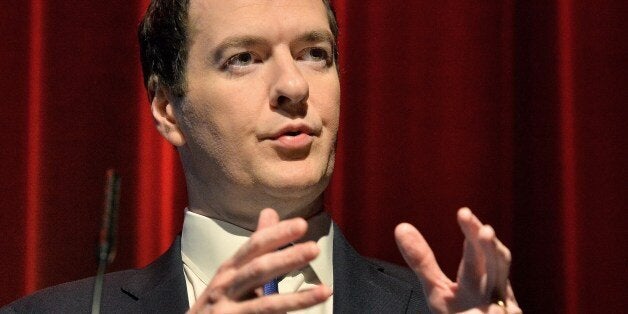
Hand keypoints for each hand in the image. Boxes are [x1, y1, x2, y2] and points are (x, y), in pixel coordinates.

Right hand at [187, 208, 331, 312]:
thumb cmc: (218, 299)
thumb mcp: (232, 271)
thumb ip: (256, 245)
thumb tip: (270, 212)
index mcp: (230, 268)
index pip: (255, 245)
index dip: (277, 235)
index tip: (302, 224)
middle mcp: (227, 286)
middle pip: (259, 269)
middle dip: (287, 259)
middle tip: (314, 249)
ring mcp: (228, 310)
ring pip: (265, 304)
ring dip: (296, 299)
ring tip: (324, 292)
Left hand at [395, 207, 521, 313]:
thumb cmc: (459, 311)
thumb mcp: (437, 287)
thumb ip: (422, 260)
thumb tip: (401, 227)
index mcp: (477, 278)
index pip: (476, 250)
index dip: (472, 232)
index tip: (463, 212)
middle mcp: (491, 292)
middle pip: (494, 265)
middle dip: (490, 249)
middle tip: (485, 231)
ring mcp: (497, 311)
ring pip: (502, 292)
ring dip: (499, 281)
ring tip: (490, 263)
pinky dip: (495, 313)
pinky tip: (496, 310)